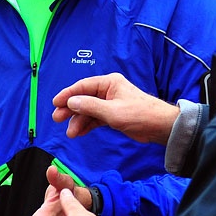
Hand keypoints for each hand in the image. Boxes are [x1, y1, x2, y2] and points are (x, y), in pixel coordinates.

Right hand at [52, 73, 178, 144]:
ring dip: (79, 121)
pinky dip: (87, 125)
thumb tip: (71, 101)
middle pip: (83, 98)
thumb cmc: (140, 114)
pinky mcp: (113, 115)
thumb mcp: (112, 111)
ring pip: (88, 110)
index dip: (68, 94)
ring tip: (71, 133)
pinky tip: (79, 132)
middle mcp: (108, 91)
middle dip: (70, 109)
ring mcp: (110, 103)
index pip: (83, 86)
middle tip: (57, 119)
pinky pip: (95, 118)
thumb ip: (90, 106)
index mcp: (109, 83)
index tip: (55, 103)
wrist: (159, 127)